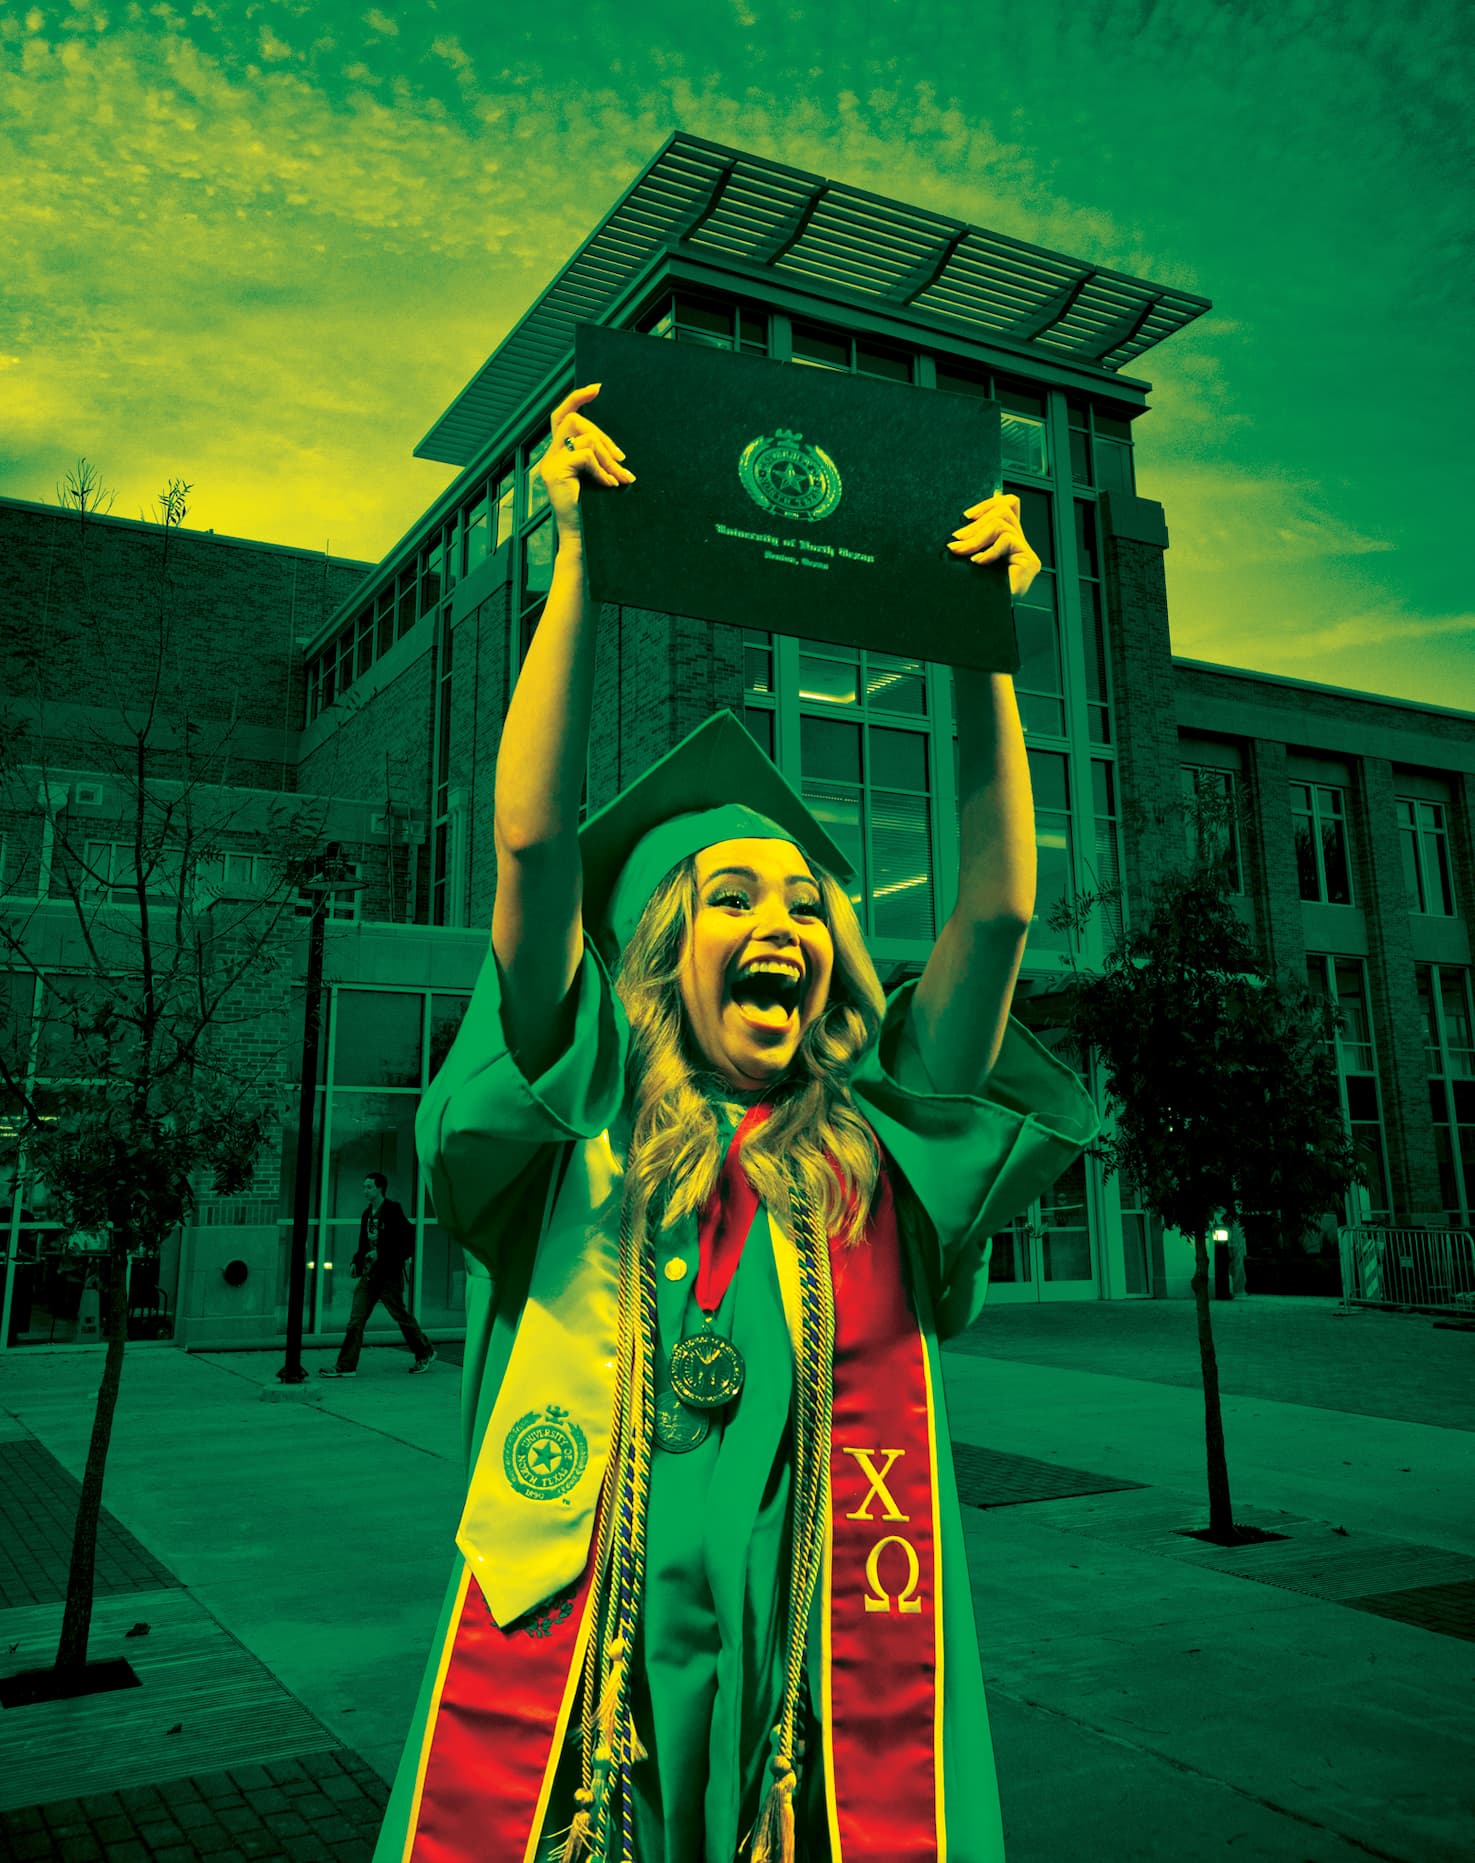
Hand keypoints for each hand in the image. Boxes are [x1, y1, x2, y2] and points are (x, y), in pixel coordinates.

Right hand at [540, 383, 635, 541]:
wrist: (583, 540)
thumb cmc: (594, 514)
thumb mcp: (598, 479)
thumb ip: (598, 459)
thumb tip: (615, 449)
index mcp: (559, 455)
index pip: (562, 416)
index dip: (577, 398)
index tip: (597, 388)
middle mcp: (551, 456)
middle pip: (575, 421)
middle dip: (605, 436)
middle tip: (623, 460)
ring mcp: (550, 463)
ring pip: (585, 437)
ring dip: (609, 457)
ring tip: (620, 478)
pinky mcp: (555, 472)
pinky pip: (586, 455)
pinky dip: (602, 469)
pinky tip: (608, 486)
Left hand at [947, 492, 1041, 600]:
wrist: (979, 620)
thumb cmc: (970, 594)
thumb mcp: (967, 557)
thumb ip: (971, 538)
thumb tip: (964, 520)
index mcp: (1006, 542)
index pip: (1009, 504)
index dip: (988, 503)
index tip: (965, 516)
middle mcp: (1020, 546)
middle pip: (1005, 510)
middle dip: (976, 524)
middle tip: (956, 541)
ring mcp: (1027, 554)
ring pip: (1003, 522)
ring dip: (977, 537)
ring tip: (962, 552)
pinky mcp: (1030, 562)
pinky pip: (1008, 539)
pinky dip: (989, 550)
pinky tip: (978, 563)